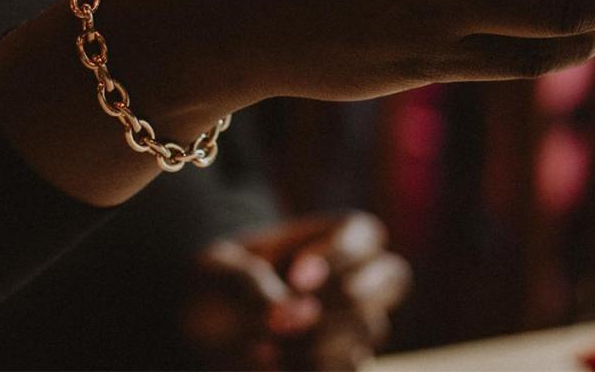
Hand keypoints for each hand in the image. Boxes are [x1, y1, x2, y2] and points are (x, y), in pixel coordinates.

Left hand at [183, 212, 410, 370]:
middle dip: (345, 297)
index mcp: (335, 238)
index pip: (366, 235)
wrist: (200, 331)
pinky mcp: (343, 363)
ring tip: (264, 347)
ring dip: (318, 340)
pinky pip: (352, 368)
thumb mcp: (218, 272)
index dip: (339, 255)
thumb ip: (252, 284)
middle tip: (292, 314)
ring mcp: (356, 325)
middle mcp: (357, 278)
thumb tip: (294, 317)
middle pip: (394, 278)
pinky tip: (270, 365)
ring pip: (374, 329)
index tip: (295, 277)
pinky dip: (312, 369)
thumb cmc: (216, 286)